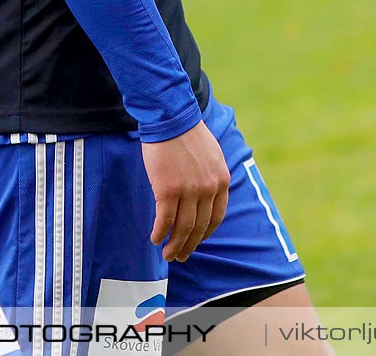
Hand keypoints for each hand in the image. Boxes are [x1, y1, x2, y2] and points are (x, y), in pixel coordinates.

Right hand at [141, 122, 228, 261]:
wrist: (171, 118)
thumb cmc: (187, 133)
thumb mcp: (212, 154)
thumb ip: (212, 175)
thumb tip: (207, 194)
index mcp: (221, 180)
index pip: (216, 217)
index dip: (205, 233)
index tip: (196, 241)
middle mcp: (208, 189)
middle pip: (199, 227)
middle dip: (189, 246)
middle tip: (180, 256)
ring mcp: (189, 191)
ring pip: (182, 228)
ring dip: (174, 245)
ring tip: (167, 254)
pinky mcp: (168, 190)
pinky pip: (165, 220)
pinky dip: (160, 233)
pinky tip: (154, 238)